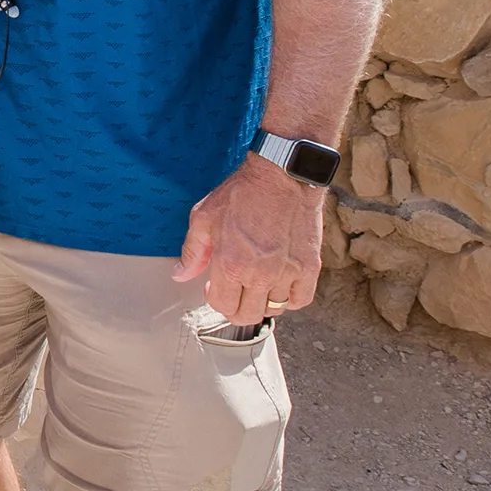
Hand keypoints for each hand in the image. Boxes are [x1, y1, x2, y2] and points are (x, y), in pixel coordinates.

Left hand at [172, 158, 324, 326]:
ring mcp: (287, 273)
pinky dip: (290, 299)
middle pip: (247, 315)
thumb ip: (192, 251)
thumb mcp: (204, 217)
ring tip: (257, 286)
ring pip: (274, 309)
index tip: (215, 287)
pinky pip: (301, 299)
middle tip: (235, 292)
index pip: (222, 305)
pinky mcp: (309, 267)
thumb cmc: (242, 193)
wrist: (282, 175)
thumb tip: (180, 275)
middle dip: (236, 308)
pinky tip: (281, 287)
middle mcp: (259, 274)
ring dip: (262, 302)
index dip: (215, 299)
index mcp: (230, 264)